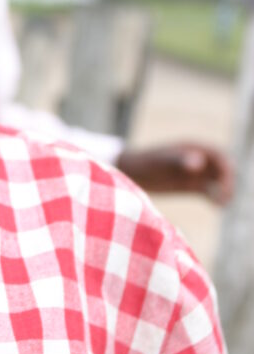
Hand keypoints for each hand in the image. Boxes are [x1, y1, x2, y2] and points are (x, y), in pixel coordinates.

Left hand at [116, 144, 233, 204]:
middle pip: (221, 168)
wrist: (127, 172)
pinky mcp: (188, 185)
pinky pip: (208, 191)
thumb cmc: (143, 163)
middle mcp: (196, 159)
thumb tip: (199, 162)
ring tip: (222, 203)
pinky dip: (214, 197)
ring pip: (216, 181)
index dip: (225, 168)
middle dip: (226, 181)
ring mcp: (193, 172)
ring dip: (223, 190)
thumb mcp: (161, 162)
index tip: (224, 182)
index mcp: (191, 148)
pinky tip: (217, 206)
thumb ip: (179, 161)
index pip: (218, 155)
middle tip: (225, 196)